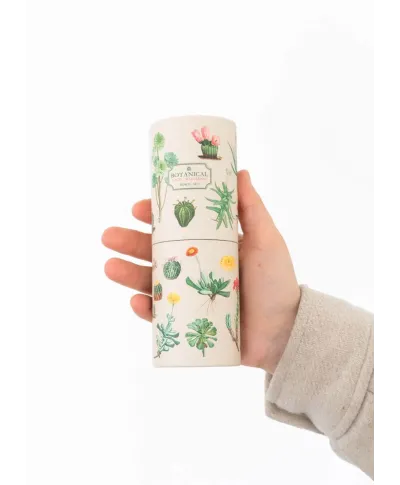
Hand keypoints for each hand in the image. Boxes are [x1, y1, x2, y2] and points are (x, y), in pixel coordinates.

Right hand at [102, 170, 299, 372]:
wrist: (285, 332)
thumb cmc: (277, 283)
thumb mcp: (266, 241)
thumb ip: (252, 209)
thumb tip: (240, 171)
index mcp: (210, 245)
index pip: (175, 227)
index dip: (154, 216)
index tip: (137, 208)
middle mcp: (195, 267)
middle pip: (155, 252)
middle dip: (130, 243)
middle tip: (108, 236)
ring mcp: (188, 295)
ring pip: (151, 282)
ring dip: (128, 274)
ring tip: (110, 267)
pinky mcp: (187, 322)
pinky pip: (160, 315)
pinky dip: (146, 309)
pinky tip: (136, 301)